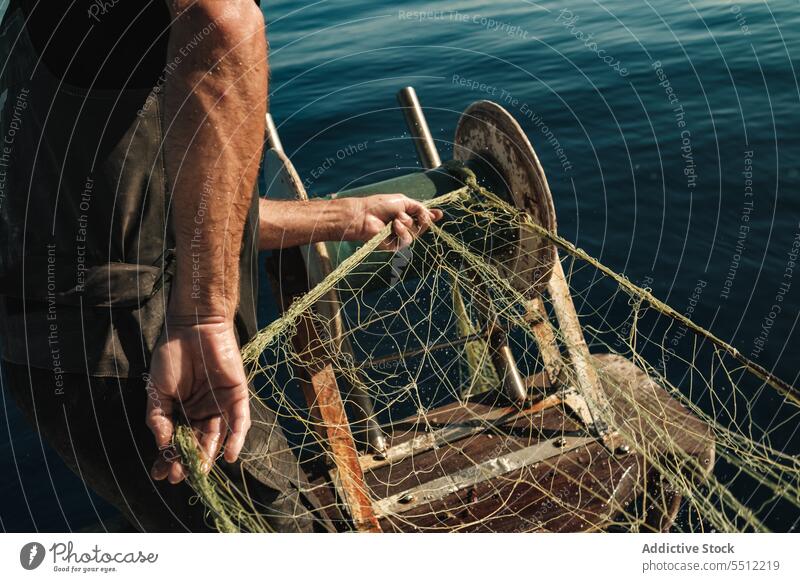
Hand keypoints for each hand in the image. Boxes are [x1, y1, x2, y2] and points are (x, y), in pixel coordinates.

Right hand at [145, 316, 250, 483]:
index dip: (169, 458)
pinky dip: (236, 440)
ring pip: (217, 436)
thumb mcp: (157, 390)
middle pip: (196, 442)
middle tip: (179, 476)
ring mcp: (221, 405)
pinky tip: (228, 456)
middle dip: (188, 460)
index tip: (160, 474)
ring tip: (199, 470)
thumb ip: (158, 417)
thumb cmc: (172, 356)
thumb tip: (161, 445)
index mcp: (183, 411)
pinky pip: (239, 422)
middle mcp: (203, 411)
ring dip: (208, 454)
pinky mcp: (237, 396)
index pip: (177, 440)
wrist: (193, 326)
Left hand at [340, 194, 443, 250]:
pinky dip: (402, 231)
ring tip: (396, 218)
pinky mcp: (395, 245)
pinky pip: (407, 240)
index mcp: (406, 214)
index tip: (439, 214)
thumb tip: (434, 214)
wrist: (364, 215)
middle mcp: (405, 226)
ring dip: (408, 224)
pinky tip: (394, 225)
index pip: (422, 217)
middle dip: (422, 219)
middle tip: (415, 214)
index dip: (431, 217)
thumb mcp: (403, 202)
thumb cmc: (380, 206)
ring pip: (416, 233)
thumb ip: (419, 208)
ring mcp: (400, 236)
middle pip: (423, 227)